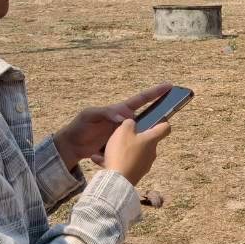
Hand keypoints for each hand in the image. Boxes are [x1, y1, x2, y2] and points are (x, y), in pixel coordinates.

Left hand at [54, 83, 171, 168]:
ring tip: (151, 143)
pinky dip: (133, 151)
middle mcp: (126, 122)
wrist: (72, 146)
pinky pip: (131, 147)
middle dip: (160, 115)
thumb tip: (124, 117)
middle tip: (172, 115)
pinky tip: (133, 156)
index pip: (141, 99)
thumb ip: (106, 113)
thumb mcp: (90, 115)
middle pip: (147, 117)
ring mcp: (125, 134)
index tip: (169, 86)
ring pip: (142, 134)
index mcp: (120, 110)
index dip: (155, 92)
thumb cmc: (79, 126)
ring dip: (147, 138)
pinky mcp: (121, 147)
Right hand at [103, 118, 170, 186]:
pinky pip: (128, 163)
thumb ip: (129, 123)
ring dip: (125, 150)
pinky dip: (119, 160)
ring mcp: (145, 164)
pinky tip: (103, 159)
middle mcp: (152, 152)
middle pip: (148, 141)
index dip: (161, 122)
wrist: (118, 179)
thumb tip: (132, 123)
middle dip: (136, 137)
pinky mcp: (137, 173)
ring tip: (109, 149)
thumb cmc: (122, 153)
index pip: (165, 128)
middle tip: (123, 135)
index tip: (154, 121)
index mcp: (151, 140)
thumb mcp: (123, 131)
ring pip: (136, 152)